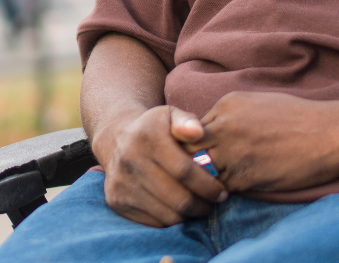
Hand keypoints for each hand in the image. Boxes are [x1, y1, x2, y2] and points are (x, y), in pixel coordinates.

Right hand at [96, 105, 227, 226]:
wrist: (117, 139)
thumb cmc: (156, 128)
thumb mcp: (170, 115)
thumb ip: (187, 121)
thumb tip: (198, 131)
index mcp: (148, 137)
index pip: (184, 171)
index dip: (207, 186)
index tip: (222, 192)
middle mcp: (131, 160)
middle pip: (177, 198)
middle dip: (202, 205)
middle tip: (214, 204)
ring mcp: (122, 183)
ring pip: (167, 215)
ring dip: (188, 215)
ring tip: (199, 207)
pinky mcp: (117, 201)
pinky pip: (153, 223)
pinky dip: (171, 220)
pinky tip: (179, 209)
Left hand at [195, 92, 338, 192]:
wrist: (329, 133)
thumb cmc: (299, 117)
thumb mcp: (258, 102)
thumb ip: (232, 115)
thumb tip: (215, 130)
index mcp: (227, 104)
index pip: (191, 127)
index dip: (196, 143)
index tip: (206, 152)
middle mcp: (224, 125)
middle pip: (188, 148)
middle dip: (192, 161)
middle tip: (201, 172)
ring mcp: (232, 151)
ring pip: (201, 171)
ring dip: (206, 180)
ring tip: (216, 183)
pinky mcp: (244, 175)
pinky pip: (220, 188)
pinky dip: (222, 192)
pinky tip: (234, 190)